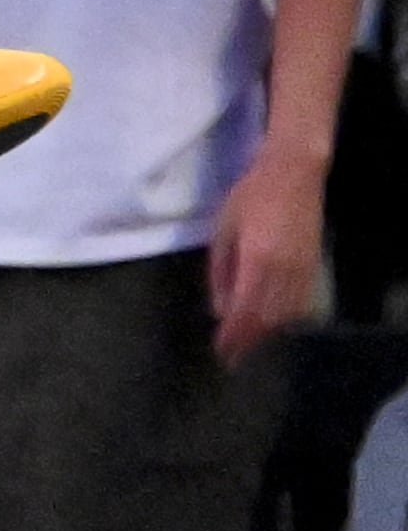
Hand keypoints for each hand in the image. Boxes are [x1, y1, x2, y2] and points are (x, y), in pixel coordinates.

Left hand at [211, 140, 328, 361]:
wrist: (293, 175)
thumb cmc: (249, 195)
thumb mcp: (223, 229)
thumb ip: (219, 271)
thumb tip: (218, 308)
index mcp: (257, 260)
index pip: (243, 311)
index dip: (232, 336)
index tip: (221, 352)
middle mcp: (283, 271)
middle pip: (265, 319)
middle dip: (247, 340)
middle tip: (231, 355)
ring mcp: (302, 271)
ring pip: (284, 316)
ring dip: (265, 332)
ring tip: (247, 342)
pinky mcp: (313, 268)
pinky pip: (300, 305)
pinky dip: (284, 319)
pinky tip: (271, 323)